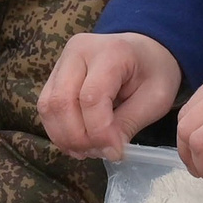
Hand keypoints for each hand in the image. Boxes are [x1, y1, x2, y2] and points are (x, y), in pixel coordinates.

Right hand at [38, 32, 182, 160]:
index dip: (99, 132)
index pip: (91, 97)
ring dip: (64, 136)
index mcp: (110, 52)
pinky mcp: (54, 73)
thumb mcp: (156, 98)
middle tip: (99, 153)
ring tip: (88, 150)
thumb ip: (129, 123)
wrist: (143, 49)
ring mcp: (62, 60)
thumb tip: (108, 151)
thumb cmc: (153, 71)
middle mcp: (79, 51)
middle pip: (61, 102)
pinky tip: (78, 141)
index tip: (115, 152)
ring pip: (48, 106)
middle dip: (78, 138)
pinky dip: (59, 130)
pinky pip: (47, 106)